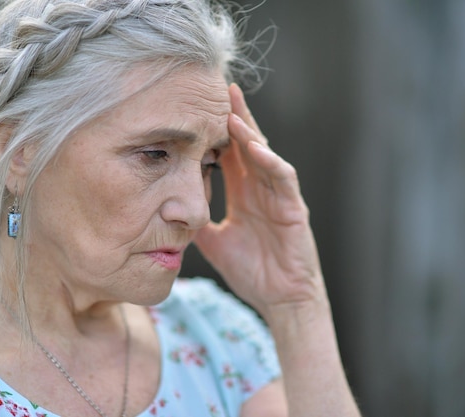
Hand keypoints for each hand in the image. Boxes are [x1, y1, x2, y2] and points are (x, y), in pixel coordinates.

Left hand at [194, 84, 326, 317]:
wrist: (280, 300)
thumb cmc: (253, 272)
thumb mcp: (216, 243)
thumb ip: (198, 223)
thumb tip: (171, 211)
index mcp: (245, 194)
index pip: (230, 155)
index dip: (216, 132)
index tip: (197, 110)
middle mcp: (261, 189)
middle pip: (248, 145)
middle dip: (234, 118)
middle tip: (218, 91)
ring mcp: (279, 196)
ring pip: (265, 155)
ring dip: (250, 133)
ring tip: (232, 111)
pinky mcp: (293, 208)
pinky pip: (283, 178)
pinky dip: (270, 161)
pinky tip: (255, 147)